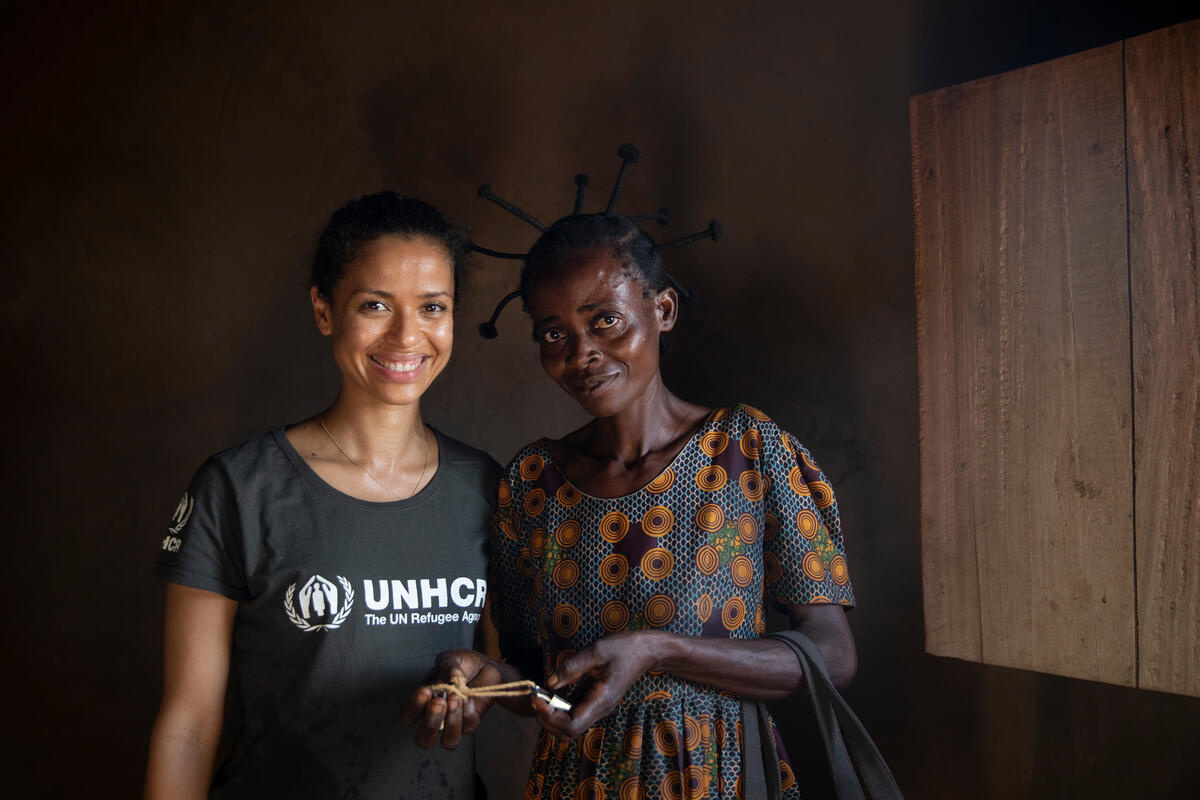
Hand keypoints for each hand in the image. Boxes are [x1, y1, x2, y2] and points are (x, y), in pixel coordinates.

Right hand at [401, 649, 502, 749]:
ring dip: (451, 721)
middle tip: (439, 702)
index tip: (425, 692)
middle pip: (424, 739)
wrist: (484, 666)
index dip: (414, 708)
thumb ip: (447, 665)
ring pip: (449, 741)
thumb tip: (452, 677)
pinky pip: (468, 725)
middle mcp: (436, 718)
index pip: (409, 717)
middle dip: (430, 722)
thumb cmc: (461, 666)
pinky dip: (468, 710)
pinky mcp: (471, 722)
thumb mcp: (449, 659)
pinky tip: (469, 696)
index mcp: (423, 703)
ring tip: (456, 699)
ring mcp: (454, 723)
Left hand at [533, 631, 667, 738]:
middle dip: (547, 719)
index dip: (550, 717)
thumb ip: (571, 667)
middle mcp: (600, 709)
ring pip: (570, 726)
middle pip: (568, 732)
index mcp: (602, 700)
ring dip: (551, 716)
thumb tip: (549, 683)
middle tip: (536, 697)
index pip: (571, 726)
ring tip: (541, 695)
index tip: (538, 698)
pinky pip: (574, 713)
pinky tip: (551, 692)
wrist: (647, 650)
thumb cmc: (625, 648)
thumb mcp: (597, 650)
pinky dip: (559, 707)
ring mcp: (598, 706)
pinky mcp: (595, 700)